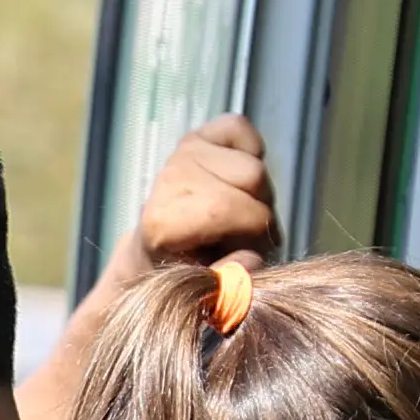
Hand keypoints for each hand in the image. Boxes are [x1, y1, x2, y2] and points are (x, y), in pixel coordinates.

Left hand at [118, 113, 279, 280]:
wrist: (157, 249)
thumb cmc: (188, 272)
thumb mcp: (209, 289)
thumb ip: (231, 282)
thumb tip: (251, 263)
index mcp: (165, 222)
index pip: (245, 212)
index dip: (260, 233)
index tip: (248, 251)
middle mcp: (170, 179)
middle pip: (255, 180)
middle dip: (261, 213)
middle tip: (243, 234)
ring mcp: (181, 152)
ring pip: (253, 163)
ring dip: (257, 192)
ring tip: (237, 213)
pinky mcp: (195, 134)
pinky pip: (242, 130)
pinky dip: (249, 152)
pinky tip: (232, 179)